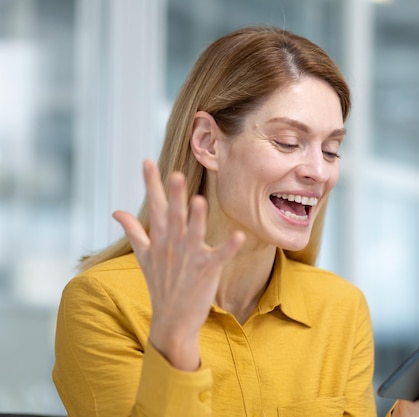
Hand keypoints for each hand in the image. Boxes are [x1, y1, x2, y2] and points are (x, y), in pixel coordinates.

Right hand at [113, 160, 243, 370]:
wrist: (172, 321)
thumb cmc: (161, 285)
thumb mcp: (143, 256)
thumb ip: (132, 231)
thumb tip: (115, 211)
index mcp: (159, 239)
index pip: (154, 206)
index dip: (151, 184)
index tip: (147, 162)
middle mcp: (172, 245)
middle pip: (173, 216)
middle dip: (173, 196)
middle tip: (175, 174)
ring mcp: (189, 258)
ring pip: (193, 233)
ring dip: (196, 218)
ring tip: (199, 200)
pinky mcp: (206, 270)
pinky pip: (219, 256)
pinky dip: (228, 247)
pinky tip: (238, 235)